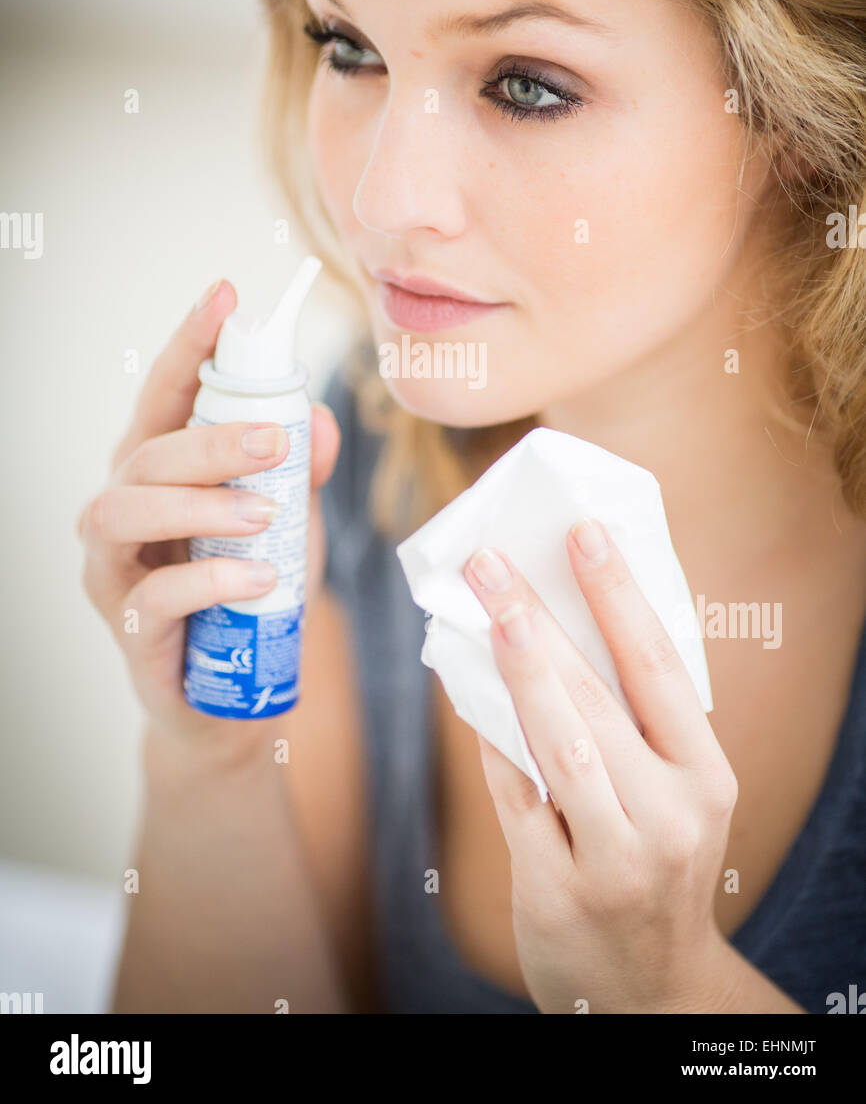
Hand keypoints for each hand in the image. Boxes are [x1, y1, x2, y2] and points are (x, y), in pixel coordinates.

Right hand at [77, 278, 339, 764]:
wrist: (232, 699)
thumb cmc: (252, 595)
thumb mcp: (291, 527)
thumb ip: (301, 475)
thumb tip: (318, 419)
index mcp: (159, 471)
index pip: (165, 395)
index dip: (188, 342)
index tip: (225, 294)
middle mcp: (123, 509)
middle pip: (146, 451)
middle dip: (210, 438)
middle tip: (272, 442)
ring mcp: (114, 567)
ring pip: (126, 510)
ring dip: (201, 505)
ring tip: (263, 517)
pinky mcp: (127, 625)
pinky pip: (156, 592)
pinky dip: (210, 578)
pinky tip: (259, 579)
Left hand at [463, 518, 738, 1014]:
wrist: (652, 993)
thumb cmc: (656, 864)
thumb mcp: (675, 798)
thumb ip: (632, 727)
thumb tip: (552, 624)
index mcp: (707, 778)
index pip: (660, 668)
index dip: (618, 594)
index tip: (583, 533)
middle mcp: (670, 817)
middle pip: (597, 697)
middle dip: (540, 618)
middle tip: (493, 562)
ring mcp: (615, 859)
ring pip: (556, 743)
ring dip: (515, 668)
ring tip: (484, 610)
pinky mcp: (556, 889)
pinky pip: (514, 795)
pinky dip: (490, 736)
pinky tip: (467, 686)